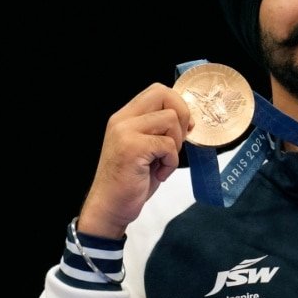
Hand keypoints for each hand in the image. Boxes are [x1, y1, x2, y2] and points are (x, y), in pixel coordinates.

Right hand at [76, 83, 190, 238]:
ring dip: (176, 144)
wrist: (110, 207)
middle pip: (164, 94)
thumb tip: (188, 120)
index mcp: (125, 117)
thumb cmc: (129, 182)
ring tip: (162, 162)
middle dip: (181, 116)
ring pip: (170, 119)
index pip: (158, 91)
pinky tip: (158, 174)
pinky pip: (168, 145)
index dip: (177, 105)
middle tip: (177, 142)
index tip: (183, 128)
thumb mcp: (145, 149)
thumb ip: (159, 130)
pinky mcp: (132, 147)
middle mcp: (123, 119)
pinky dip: (170, 162)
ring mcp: (126, 131)